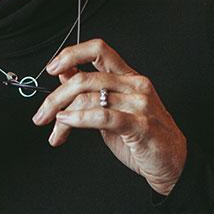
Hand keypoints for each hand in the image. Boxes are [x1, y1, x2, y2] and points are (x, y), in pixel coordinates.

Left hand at [31, 38, 186, 195]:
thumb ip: (92, 93)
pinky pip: (102, 116)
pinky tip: (66, 124)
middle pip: (85, 78)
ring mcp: (140, 103)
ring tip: (53, 129)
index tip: (52, 67)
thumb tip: (64, 75)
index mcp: (129, 76)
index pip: (98, 50)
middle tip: (41, 114)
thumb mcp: (113, 110)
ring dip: (62, 114)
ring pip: (89, 97)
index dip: (71, 54)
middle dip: (56, 97)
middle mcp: (135, 84)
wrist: (173, 164)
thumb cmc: (143, 138)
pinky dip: (77, 119)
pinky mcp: (140, 125)